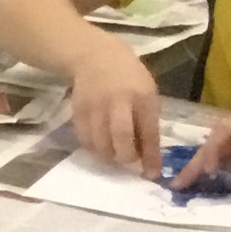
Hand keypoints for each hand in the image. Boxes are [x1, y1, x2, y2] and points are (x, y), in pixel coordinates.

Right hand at [69, 48, 166, 177]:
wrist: (95, 56)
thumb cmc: (129, 76)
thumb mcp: (147, 91)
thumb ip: (147, 119)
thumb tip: (147, 153)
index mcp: (142, 96)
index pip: (148, 132)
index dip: (151, 156)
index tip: (152, 174)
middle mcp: (117, 101)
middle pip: (120, 139)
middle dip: (126, 158)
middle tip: (130, 162)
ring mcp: (95, 107)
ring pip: (100, 143)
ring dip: (109, 157)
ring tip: (115, 157)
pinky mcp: (78, 112)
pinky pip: (85, 139)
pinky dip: (94, 149)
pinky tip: (101, 148)